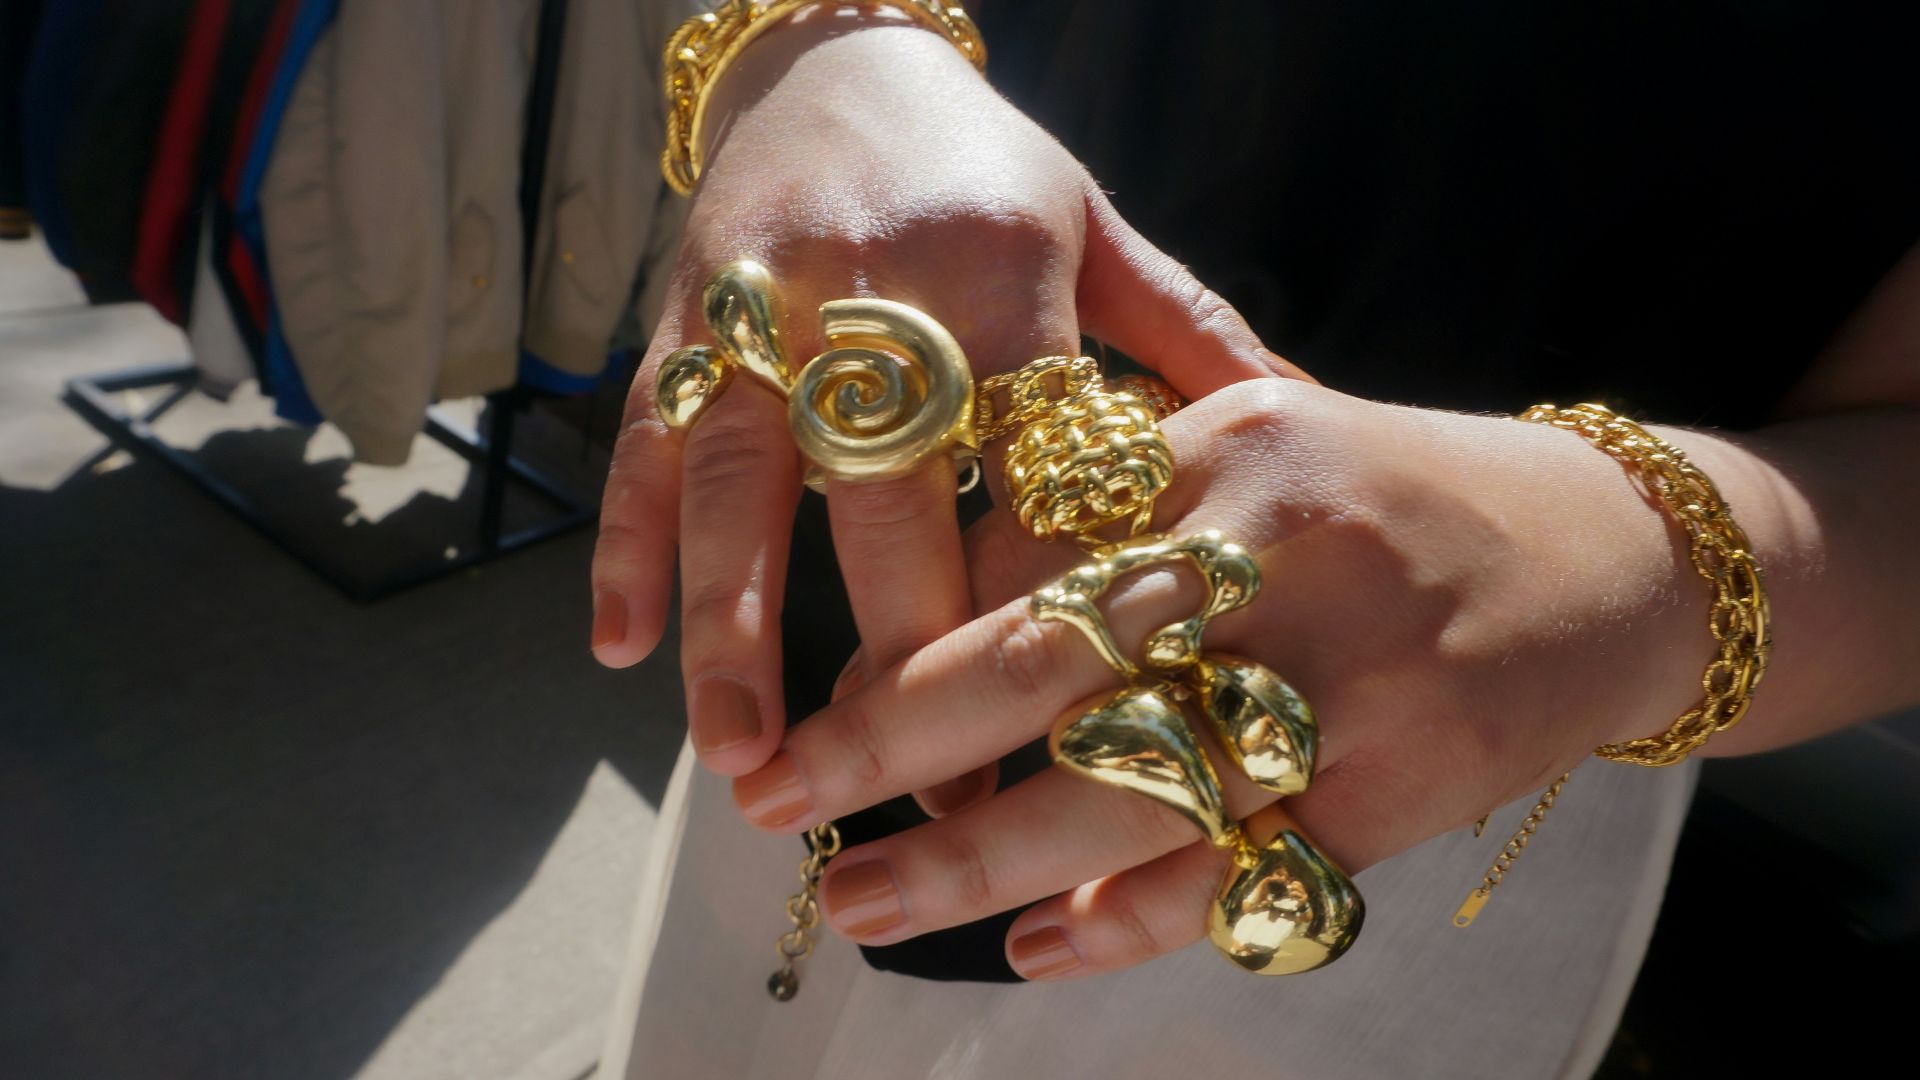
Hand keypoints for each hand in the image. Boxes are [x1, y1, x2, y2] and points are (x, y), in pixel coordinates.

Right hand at [590, 14, 1299, 784]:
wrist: (834, 55)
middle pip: (884, 495)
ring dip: (733, 627)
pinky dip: (627, 542)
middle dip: (900, 655)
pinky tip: (619, 647)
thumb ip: (1189, 331)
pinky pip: (646, 439)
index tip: (1073, 726)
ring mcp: (760, 305)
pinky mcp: (679, 313)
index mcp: (1002, 276)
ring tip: (743, 758)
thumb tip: (1314, 417)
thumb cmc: (985, 165)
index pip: (1033, 466)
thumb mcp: (1097, 225)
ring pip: (739, 479)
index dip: (1051, 601)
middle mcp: (874, 294)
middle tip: (920, 805)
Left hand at [730, 377, 1712, 977]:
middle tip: (776, 806)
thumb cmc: (1390, 504)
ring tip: (865, 904)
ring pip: (1128, 785)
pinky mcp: (1405, 780)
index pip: (1025, 553)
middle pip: (1049, 665)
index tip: (813, 714)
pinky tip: (1043, 945)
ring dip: (977, 861)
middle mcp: (1278, 550)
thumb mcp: (1254, 454)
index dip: (902, 646)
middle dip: (888, 746)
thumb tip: (945, 628)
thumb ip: (1113, 517)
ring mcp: (1347, 674)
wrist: (1608, 559)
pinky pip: (1242, 866)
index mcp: (1224, 445)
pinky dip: (1131, 917)